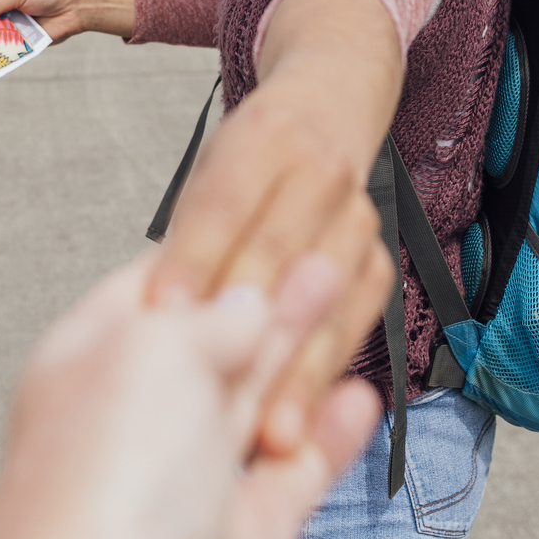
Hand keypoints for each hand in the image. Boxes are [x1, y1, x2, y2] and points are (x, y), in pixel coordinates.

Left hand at [0, 251, 383, 538]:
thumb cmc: (98, 492)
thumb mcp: (152, 355)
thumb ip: (208, 317)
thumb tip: (248, 297)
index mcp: (95, 361)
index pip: (161, 284)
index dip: (217, 250)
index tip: (269, 217)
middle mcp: (141, 418)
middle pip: (218, 340)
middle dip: (272, 293)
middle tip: (323, 250)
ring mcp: (192, 478)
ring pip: (262, 398)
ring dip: (307, 347)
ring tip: (345, 294)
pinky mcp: (244, 535)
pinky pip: (298, 470)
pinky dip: (333, 430)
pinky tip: (357, 395)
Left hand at [147, 0, 404, 454]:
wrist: (332, 107)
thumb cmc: (252, 161)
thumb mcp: (212, 170)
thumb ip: (191, 235)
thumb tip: (158, 312)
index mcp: (263, 136)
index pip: (222, 202)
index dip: (194, 258)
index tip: (165, 313)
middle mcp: (320, 171)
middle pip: (279, 251)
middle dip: (245, 322)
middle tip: (210, 389)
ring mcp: (359, 216)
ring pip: (327, 297)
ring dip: (299, 369)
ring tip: (270, 432)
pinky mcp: (380, 262)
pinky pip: (358, 324)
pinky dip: (331, 375)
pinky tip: (305, 419)